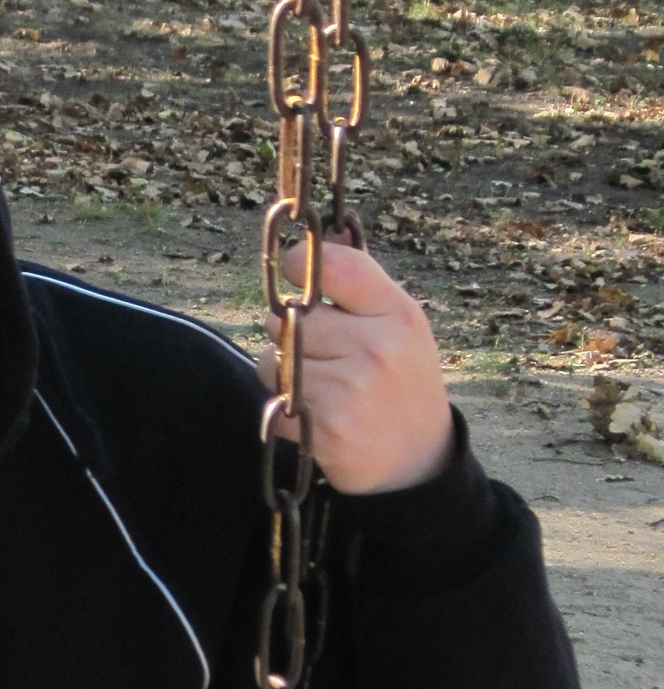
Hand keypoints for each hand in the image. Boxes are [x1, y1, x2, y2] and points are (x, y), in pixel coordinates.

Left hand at [259, 234, 453, 495]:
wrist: (416, 462)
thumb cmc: (400, 381)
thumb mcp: (399, 325)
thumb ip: (361, 281)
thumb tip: (330, 226)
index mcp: (397, 314)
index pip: (332, 265)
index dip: (297, 265)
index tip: (295, 275)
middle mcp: (375, 348)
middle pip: (287, 316)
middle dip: (291, 331)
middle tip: (325, 352)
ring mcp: (348, 389)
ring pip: (272, 358)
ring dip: (284, 370)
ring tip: (322, 385)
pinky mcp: (323, 428)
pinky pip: (272, 397)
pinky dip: (283, 405)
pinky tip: (316, 413)